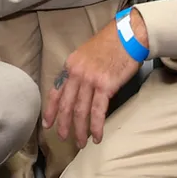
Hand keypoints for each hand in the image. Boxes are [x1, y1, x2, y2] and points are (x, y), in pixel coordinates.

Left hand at [42, 11, 145, 145]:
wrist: (128, 35)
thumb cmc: (111, 43)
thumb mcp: (87, 53)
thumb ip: (80, 70)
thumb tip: (78, 89)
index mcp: (71, 65)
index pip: (55, 91)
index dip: (50, 110)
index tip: (47, 124)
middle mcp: (77, 73)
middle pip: (66, 105)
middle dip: (64, 125)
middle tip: (64, 138)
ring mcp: (90, 80)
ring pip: (80, 111)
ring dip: (80, 130)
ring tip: (81, 142)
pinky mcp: (105, 86)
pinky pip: (98, 111)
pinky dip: (96, 127)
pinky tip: (97, 137)